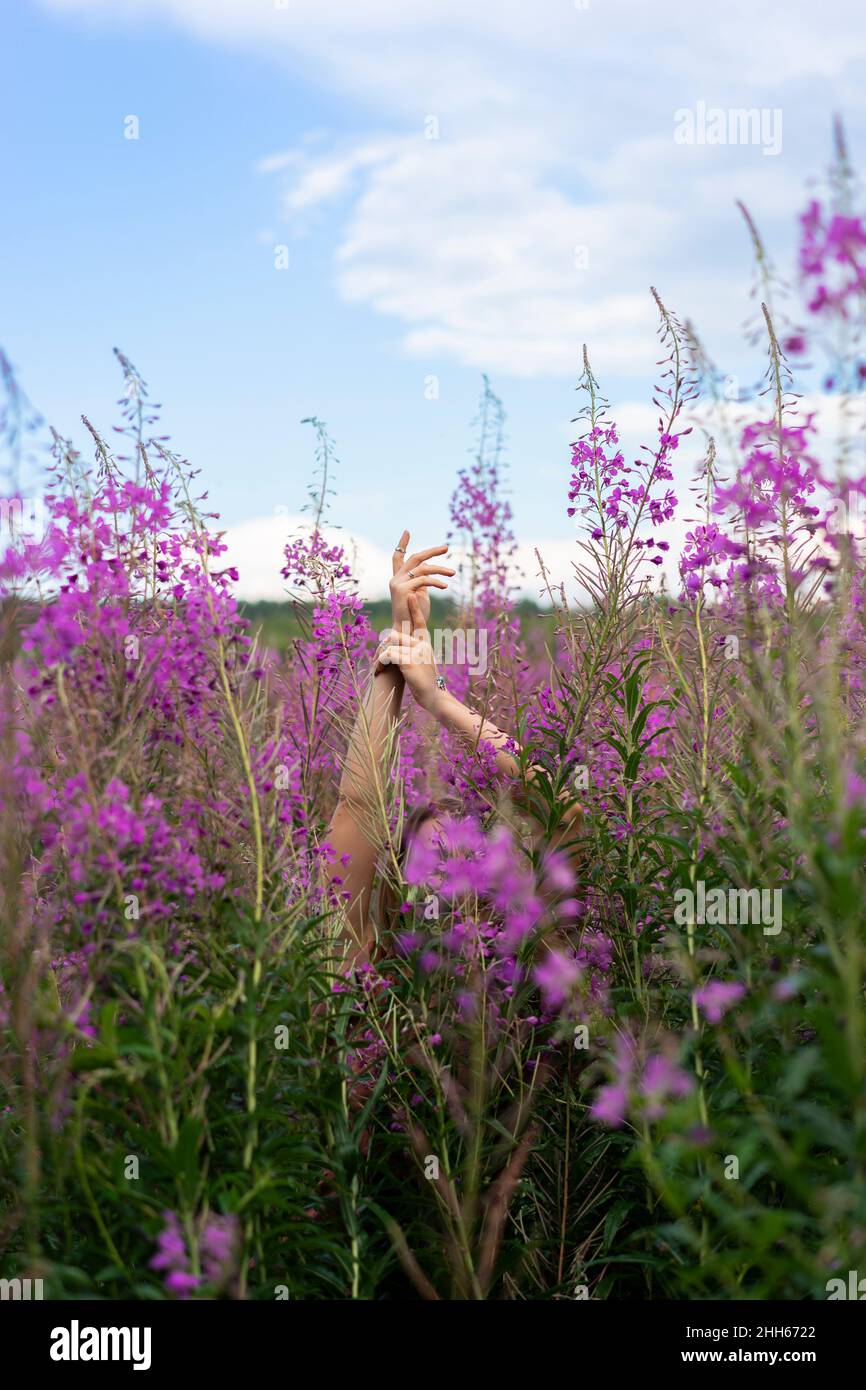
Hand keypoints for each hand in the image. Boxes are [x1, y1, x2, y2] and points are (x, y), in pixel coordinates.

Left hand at [374, 593, 443, 712]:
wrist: (434, 697)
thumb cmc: (425, 683)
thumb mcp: (420, 664)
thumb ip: (411, 652)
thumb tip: (394, 644)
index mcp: (425, 644)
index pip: (420, 622)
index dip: (415, 609)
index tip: (412, 596)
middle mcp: (422, 645)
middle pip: (396, 635)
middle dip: (382, 648)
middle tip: (376, 662)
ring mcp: (417, 652)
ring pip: (390, 646)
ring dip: (379, 659)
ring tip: (377, 670)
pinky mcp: (409, 660)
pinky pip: (388, 655)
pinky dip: (380, 663)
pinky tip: (379, 672)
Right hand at [389, 530, 453, 629]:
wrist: (407, 631)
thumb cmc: (415, 615)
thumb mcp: (421, 594)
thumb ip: (423, 580)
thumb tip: (430, 567)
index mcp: (399, 579)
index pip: (398, 557)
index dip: (402, 543)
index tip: (407, 531)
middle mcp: (395, 579)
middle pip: (415, 558)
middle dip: (431, 551)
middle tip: (446, 548)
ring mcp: (397, 583)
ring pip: (423, 568)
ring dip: (440, 569)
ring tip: (453, 573)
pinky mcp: (402, 589)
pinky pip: (423, 580)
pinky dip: (436, 582)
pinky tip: (445, 586)